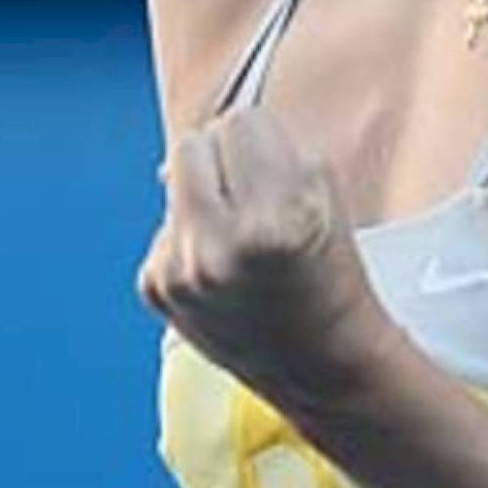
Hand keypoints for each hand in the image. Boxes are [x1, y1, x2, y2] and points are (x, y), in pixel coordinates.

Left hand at [137, 106, 394, 414]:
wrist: (322, 365)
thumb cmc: (332, 277)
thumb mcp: (325, 198)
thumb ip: (273, 148)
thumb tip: (205, 138)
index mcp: (271, 224)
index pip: (242, 122)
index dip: (267, 141)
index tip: (282, 168)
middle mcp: (216, 250)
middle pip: (193, 144)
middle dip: (223, 158)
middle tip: (254, 193)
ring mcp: (179, 274)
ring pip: (171, 183)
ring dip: (203, 196)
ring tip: (241, 235)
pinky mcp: (155, 290)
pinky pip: (162, 228)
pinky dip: (189, 237)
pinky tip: (222, 267)